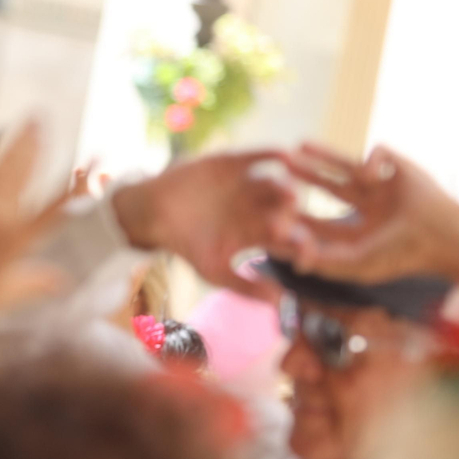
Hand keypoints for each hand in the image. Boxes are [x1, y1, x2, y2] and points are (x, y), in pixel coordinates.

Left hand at [0, 121, 66, 344]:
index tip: (97, 159)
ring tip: (31, 116)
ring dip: (15, 137)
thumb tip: (64, 282)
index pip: (58, 207)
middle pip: (26, 173)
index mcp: (18, 243)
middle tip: (48, 120)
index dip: (80, 183)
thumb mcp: (6, 294)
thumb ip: (38, 282)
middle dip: (38, 144)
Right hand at [111, 151, 298, 301]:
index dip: (301, 249)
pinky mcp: (236, 163)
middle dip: (292, 217)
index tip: (304, 260)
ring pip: (278, 183)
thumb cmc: (185, 244)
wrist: (154, 213)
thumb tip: (279, 303)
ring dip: (286, 186)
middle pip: (287, 210)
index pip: (290, 240)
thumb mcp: (213, 271)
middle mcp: (261, 207)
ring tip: (290, 192)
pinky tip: (280, 156)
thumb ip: (245, 287)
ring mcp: (250, 184)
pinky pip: (259, 156)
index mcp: (261, 233)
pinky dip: (270, 155)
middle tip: (297, 224)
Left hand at [281, 143, 458, 283]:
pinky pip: (380, 153)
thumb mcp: (359, 264)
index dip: (296, 215)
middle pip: (330, 188)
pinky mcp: (402, 168)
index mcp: (362, 229)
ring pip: (348, 165)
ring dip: (322, 156)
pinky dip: (371, 159)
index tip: (269, 208)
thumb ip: (325, 263)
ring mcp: (387, 186)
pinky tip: (370, 175)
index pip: (322, 221)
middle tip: (278, 169)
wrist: (443, 237)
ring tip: (296, 147)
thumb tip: (293, 263)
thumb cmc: (403, 255)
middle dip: (305, 178)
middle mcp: (372, 205)